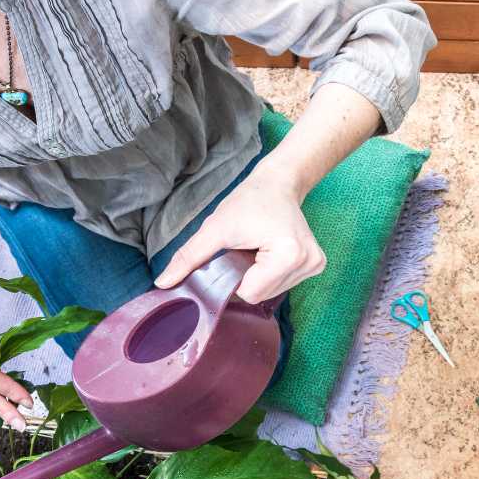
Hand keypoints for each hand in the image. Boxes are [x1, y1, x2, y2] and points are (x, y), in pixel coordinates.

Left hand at [154, 166, 325, 302]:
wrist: (278, 182)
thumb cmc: (249, 201)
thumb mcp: (215, 228)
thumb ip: (189, 258)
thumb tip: (163, 284)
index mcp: (289, 255)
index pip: (250, 293)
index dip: (233, 280)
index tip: (233, 255)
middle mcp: (308, 263)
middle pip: (261, 296)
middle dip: (245, 278)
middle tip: (245, 250)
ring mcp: (315, 265)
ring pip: (271, 293)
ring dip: (256, 277)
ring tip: (258, 249)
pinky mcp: (316, 266)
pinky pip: (281, 285)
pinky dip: (268, 274)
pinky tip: (268, 252)